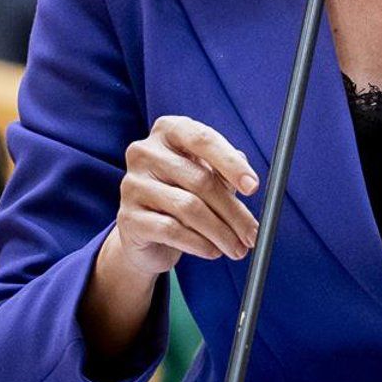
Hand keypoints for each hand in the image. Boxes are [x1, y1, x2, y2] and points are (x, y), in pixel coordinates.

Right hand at [108, 115, 260, 277]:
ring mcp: (132, 184)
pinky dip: (199, 243)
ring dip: (220, 232)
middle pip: (200, 180)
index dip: (231, 163)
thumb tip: (248, 182)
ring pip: (188, 208)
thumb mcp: (206, 176)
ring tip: (237, 248)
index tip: (253, 187)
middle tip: (252, 233)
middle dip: (233, 211)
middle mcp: (144, 152)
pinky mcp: (128, 217)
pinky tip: (213, 251)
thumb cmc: (182, 194)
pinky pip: (171, 230)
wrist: (147, 234)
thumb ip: (225, 173)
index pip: (203, 139)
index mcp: (168, 130)